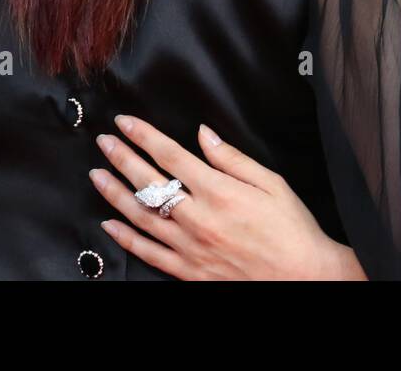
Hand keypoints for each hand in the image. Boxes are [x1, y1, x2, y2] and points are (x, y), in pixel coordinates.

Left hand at [90, 115, 365, 279]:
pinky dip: (125, 238)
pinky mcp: (188, 271)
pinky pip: (148, 253)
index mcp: (218, 191)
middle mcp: (198, 218)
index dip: (143, 136)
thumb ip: (232, 158)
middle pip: (148, 182)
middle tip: (104, 141)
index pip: (170, 155)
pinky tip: (110, 224)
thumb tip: (203, 134)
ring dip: (114, 193)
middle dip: (122, 157)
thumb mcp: (271, 182)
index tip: (125, 122)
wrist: (302, 277)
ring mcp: (189, 247)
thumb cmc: (291, 229)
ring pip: (140, 216)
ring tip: (97, 175)